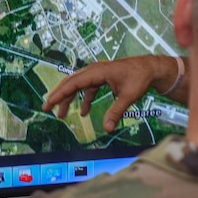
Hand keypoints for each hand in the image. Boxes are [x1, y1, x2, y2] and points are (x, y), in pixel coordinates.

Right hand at [41, 56, 173, 133]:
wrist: (150, 68)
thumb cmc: (139, 78)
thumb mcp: (128, 96)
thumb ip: (116, 111)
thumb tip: (108, 128)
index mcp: (98, 72)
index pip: (74, 83)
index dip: (60, 93)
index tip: (49, 103)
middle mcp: (94, 70)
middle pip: (71, 82)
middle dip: (58, 95)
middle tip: (47, 108)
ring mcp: (97, 73)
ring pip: (78, 85)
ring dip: (69, 99)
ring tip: (61, 114)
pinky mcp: (102, 78)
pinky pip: (87, 88)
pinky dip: (83, 99)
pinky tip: (83, 112)